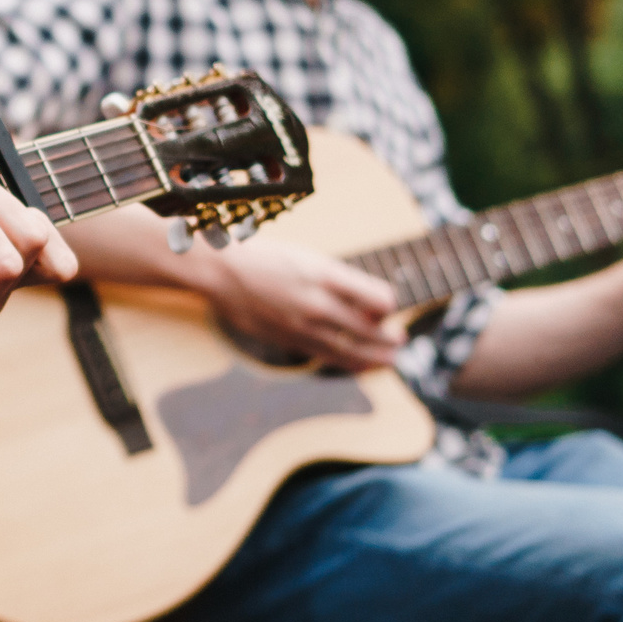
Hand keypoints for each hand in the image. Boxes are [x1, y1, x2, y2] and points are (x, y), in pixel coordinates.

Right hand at [200, 238, 405, 370]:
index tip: (388, 306)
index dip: (389, 305)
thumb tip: (369, 303)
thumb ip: (337, 280)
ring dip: (376, 357)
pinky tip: (360, 364)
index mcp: (325, 273)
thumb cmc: (266, 257)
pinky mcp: (289, 339)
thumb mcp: (307, 257)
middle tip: (401, 340)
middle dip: (390, 338)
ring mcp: (302, 324)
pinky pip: (327, 356)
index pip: (379, 298)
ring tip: (391, 359)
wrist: (220, 272)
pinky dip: (349, 362)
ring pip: (351, 349)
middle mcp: (317, 301)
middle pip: (369, 329)